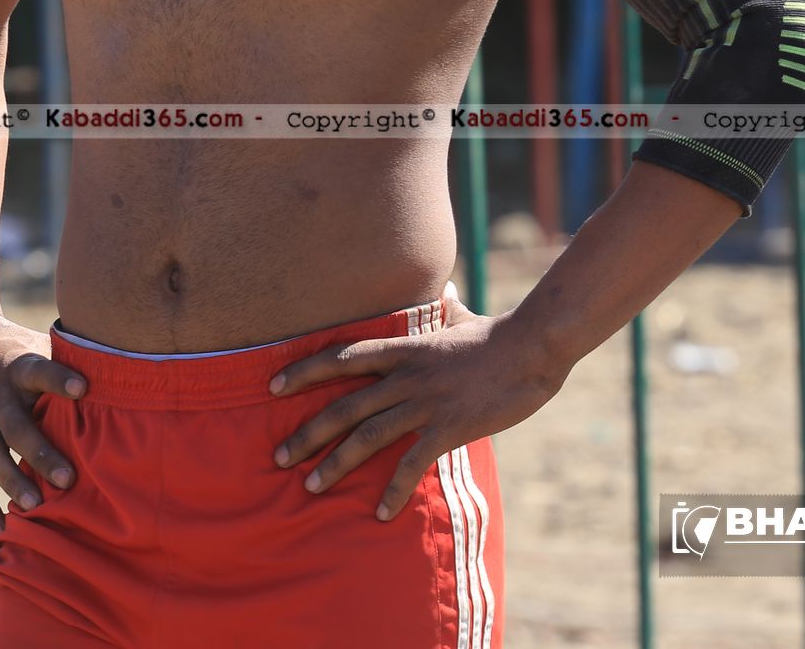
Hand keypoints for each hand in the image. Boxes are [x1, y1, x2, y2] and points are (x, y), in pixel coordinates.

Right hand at [0, 312, 85, 533]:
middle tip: (68, 479)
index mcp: (19, 368)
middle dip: (40, 453)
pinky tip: (0, 528)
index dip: (60, 379)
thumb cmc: (15, 349)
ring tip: (35, 506)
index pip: (39, 372)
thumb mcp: (37, 345)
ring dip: (12, 481)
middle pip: (15, 426)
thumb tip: (121, 376)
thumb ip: (68, 362)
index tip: (84, 388)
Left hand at [268, 294, 564, 521]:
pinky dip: (394, 490)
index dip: (303, 371)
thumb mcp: (463, 317)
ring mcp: (426, 402)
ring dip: (336, 464)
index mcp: (404, 348)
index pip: (341, 357)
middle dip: (307, 433)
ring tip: (312, 487)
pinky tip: (381, 514)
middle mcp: (406, 375)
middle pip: (344, 405)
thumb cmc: (498, 335)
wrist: (533, 346)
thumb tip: (444, 290)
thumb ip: (445, 309)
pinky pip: (412, 464)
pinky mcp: (449, 427)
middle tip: (280, 458)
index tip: (272, 387)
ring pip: (368, 436)